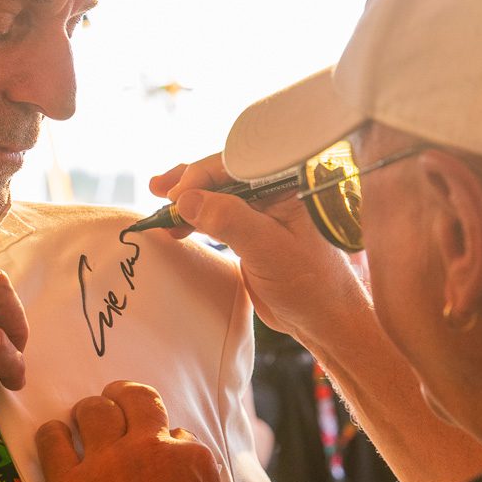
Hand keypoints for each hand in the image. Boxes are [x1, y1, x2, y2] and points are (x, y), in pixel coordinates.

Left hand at [36, 381, 223, 481]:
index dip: (166, 444)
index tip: (157, 456)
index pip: (180, 434)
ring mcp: (107, 461)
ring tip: (81, 423)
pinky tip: (53, 441)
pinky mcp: (67, 480)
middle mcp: (152, 450)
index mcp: (193, 464)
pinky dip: (51, 436)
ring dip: (88, 412)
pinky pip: (51, 439)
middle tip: (115, 401)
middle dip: (125, 396)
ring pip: (93, 409)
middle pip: (137, 399)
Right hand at [150, 153, 367, 342]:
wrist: (322, 318)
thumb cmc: (309, 284)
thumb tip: (187, 200)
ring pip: (219, 194)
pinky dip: (197, 217)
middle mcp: (278, 189)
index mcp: (290, 182)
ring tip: (161, 205)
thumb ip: (228, 220)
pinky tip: (178, 223)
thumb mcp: (266, 249)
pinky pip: (221, 214)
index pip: (237, 164)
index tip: (176, 195)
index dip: (202, 175)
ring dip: (188, 200)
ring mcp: (265, 209)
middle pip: (224, 174)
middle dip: (189, 182)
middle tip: (159, 191)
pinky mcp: (254, 228)